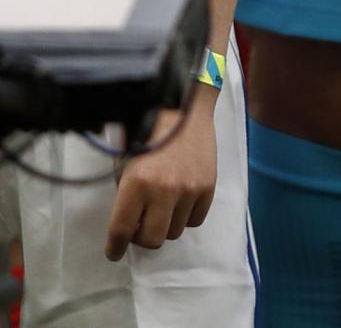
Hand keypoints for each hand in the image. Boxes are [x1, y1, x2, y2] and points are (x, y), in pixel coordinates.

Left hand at [105, 92, 216, 259]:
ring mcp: (189, 189)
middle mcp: (163, 190)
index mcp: (137, 183)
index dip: (114, 247)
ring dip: (165, 224)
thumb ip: (126, 196)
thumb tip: (128, 224)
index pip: (121, 231)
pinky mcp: (208, 186)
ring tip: (163, 205)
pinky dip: (186, 215)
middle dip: (142, 236)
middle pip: (151, 240)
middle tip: (141, 223)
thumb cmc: (148, 134)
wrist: (184, 107)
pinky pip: (195, 220)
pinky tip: (181, 199)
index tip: (114, 251)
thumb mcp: (126, 163)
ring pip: (174, 232)